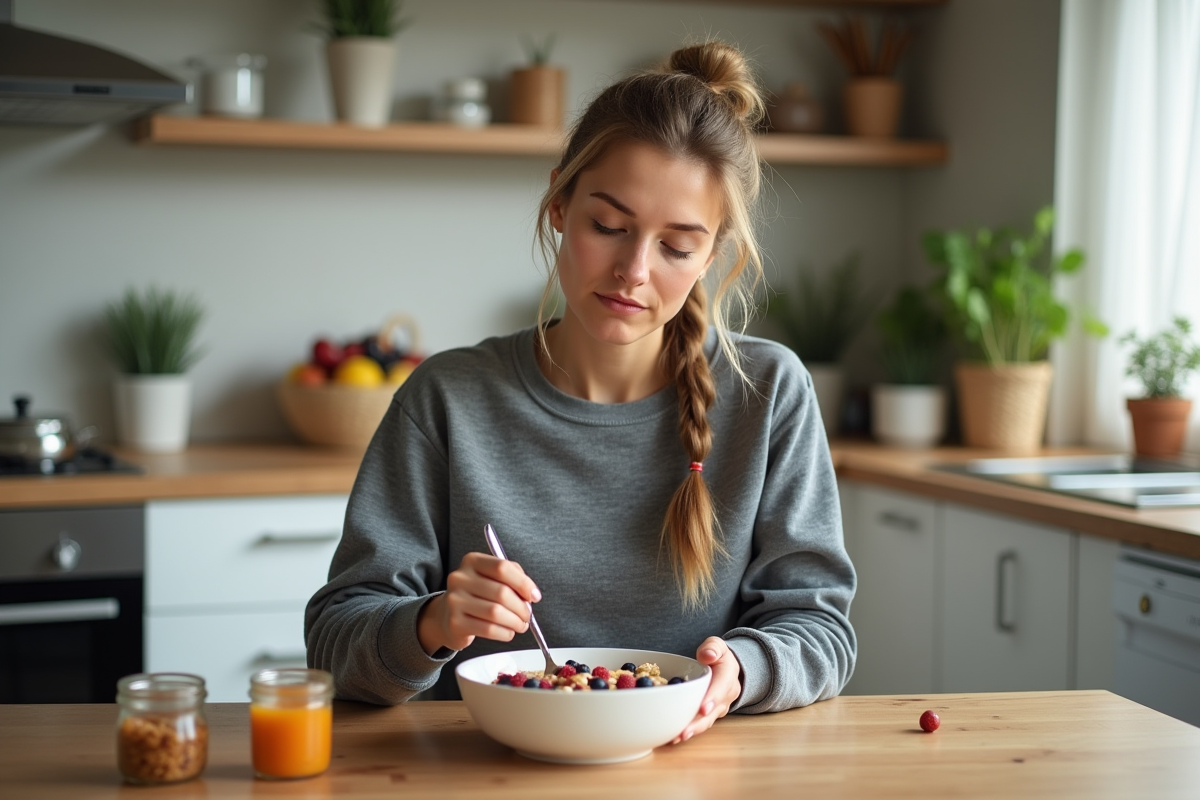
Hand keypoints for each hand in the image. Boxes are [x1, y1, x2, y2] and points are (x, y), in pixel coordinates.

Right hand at [417, 552, 541, 655]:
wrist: (447, 615)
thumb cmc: (477, 595)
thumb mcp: (492, 577)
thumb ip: (513, 577)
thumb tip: (531, 593)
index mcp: (472, 561)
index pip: (502, 568)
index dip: (523, 583)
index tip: (534, 596)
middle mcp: (459, 578)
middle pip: (501, 592)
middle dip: (521, 607)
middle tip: (528, 615)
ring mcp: (455, 600)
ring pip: (496, 613)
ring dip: (515, 622)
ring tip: (521, 625)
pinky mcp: (455, 622)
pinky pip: (488, 629)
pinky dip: (505, 633)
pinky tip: (508, 632)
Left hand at [673, 636, 741, 743]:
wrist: (725, 668)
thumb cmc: (717, 655)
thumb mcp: (717, 645)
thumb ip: (713, 647)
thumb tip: (707, 656)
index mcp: (728, 676)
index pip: (721, 688)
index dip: (712, 698)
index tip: (703, 709)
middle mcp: (726, 695)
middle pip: (713, 711)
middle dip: (698, 723)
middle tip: (684, 732)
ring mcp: (719, 708)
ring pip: (707, 721)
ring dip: (693, 730)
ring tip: (677, 738)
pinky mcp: (710, 715)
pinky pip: (701, 724)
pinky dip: (689, 730)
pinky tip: (675, 737)